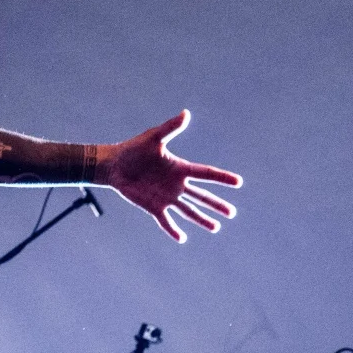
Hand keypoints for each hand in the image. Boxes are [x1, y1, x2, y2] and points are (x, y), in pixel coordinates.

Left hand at [98, 110, 241, 242]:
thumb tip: (186, 113)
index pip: (205, 173)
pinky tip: (182, 238)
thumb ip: (170, 128)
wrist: (113, 165)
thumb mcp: (153, 138)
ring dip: (202, 219)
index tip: (238, 182)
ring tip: (216, 227)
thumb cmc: (133, 149)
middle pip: (201, 196)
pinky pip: (166, 220)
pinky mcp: (153, 206)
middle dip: (216, 205)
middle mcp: (176, 184)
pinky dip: (173, 229)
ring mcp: (166, 197)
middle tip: (232, 213)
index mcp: (179, 168)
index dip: (222, 178)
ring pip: (189, 210)